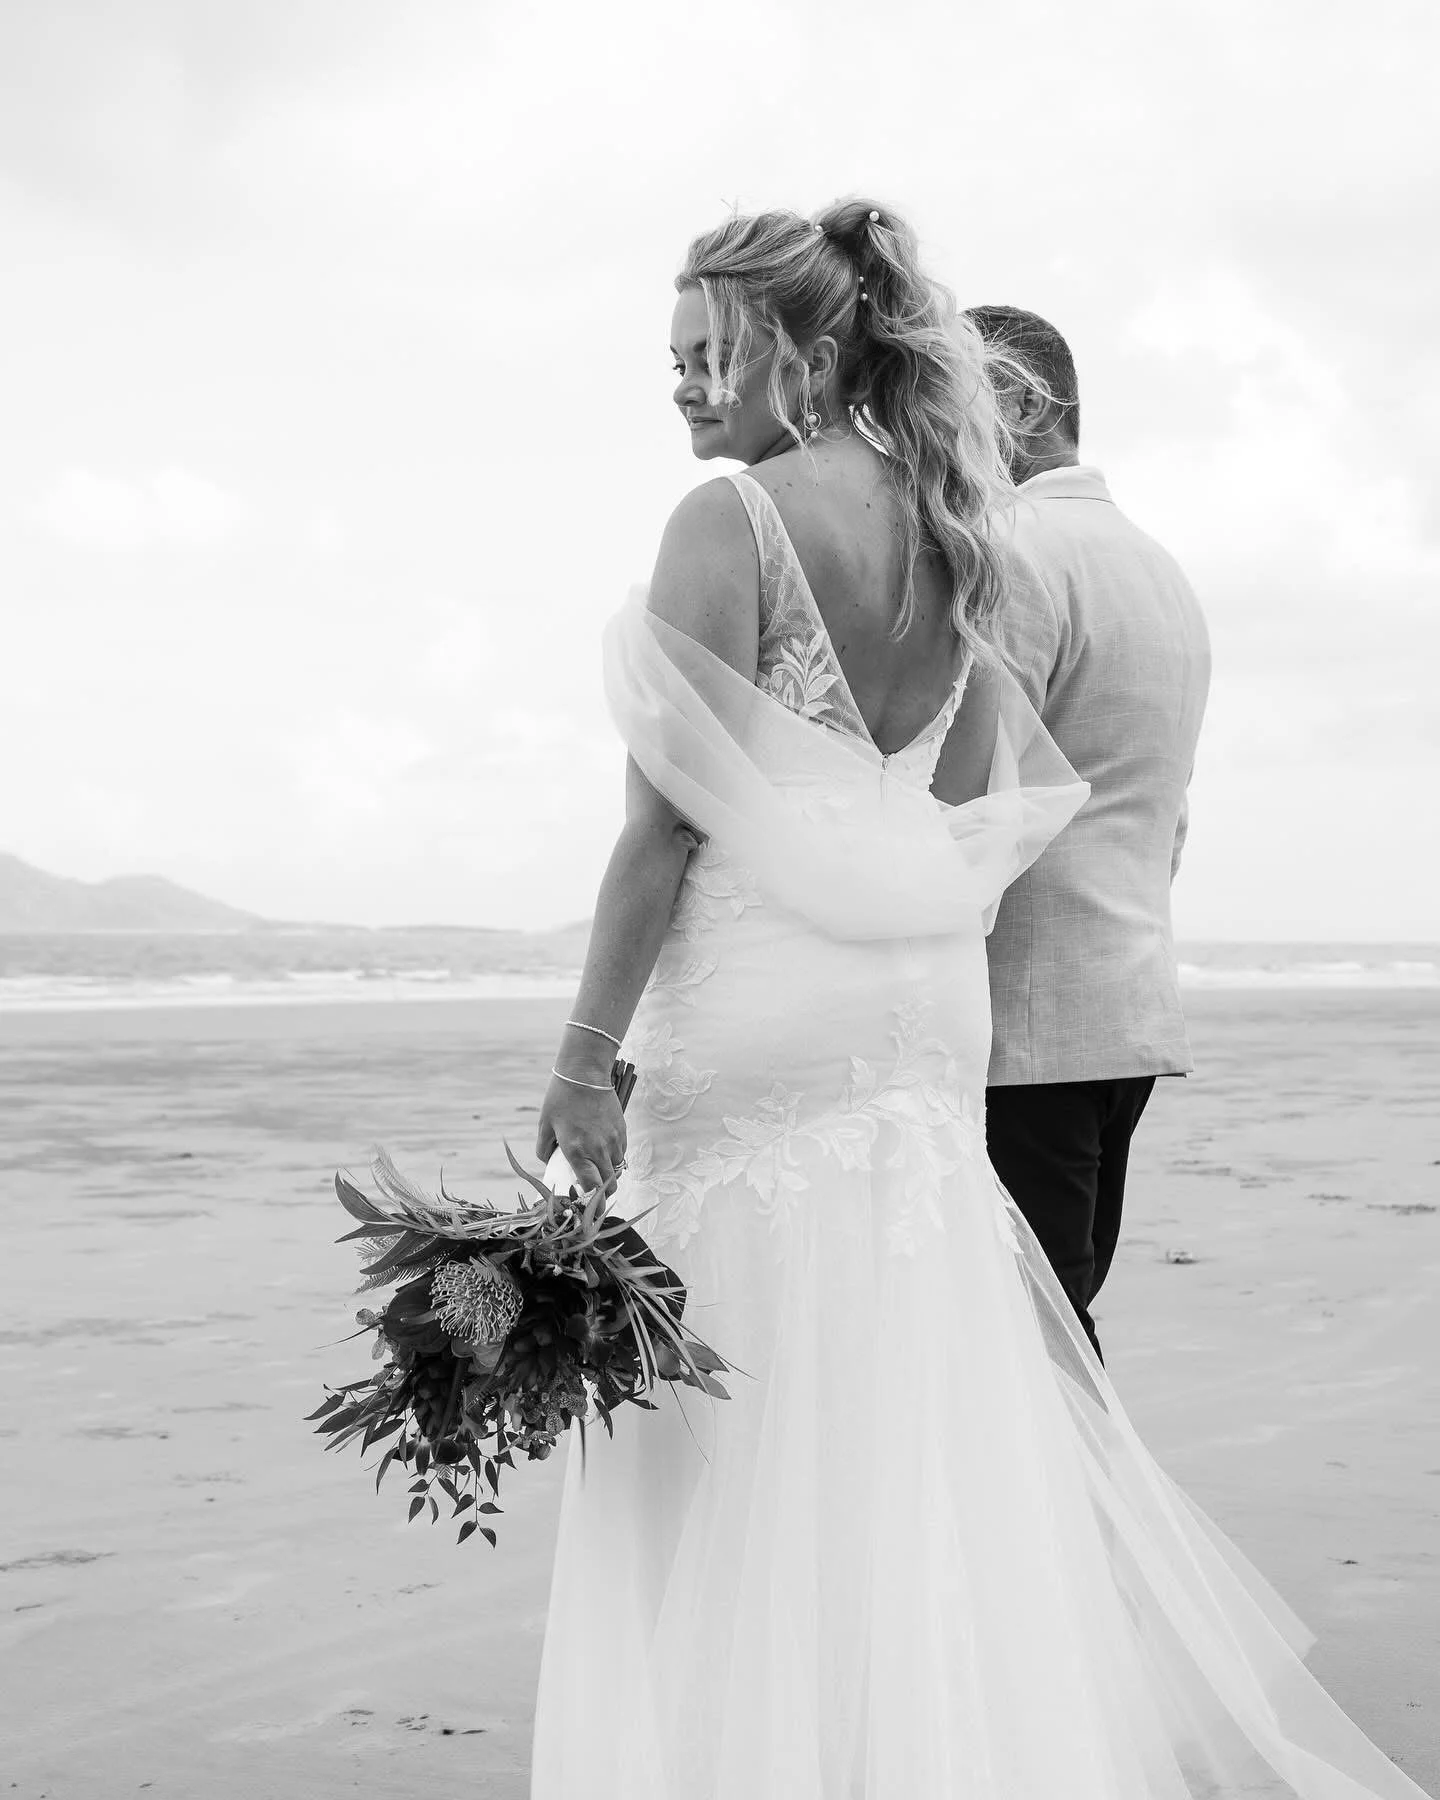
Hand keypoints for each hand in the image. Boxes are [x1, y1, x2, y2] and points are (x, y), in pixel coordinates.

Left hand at [536, 1073, 626, 1198]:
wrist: (585, 1072)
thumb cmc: (560, 1098)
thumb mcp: (545, 1125)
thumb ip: (544, 1150)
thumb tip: (549, 1162)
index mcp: (577, 1151)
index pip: (592, 1189)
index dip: (594, 1206)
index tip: (589, 1212)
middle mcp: (599, 1149)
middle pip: (609, 1186)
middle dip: (602, 1194)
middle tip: (591, 1191)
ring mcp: (614, 1140)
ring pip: (617, 1170)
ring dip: (608, 1175)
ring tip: (595, 1166)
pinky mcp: (622, 1130)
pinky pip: (621, 1154)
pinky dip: (613, 1158)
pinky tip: (602, 1148)